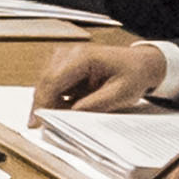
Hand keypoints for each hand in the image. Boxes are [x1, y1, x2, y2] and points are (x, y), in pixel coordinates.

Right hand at [39, 33, 171, 113]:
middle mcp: (69, 53)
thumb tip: (72, 113)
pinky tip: (61, 110)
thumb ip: (96, 103)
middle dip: (41, 104)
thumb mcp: (121, 94)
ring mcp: (64, 57)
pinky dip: (54, 98)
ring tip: (53, 119)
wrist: (141, 64)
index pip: (53, 79)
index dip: (43, 101)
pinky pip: (53, 83)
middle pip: (45, 81)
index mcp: (83, 57)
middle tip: (37, 125)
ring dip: (47, 101)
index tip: (37, 120)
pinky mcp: (64, 65)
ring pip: (45, 82)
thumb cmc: (133, 75)